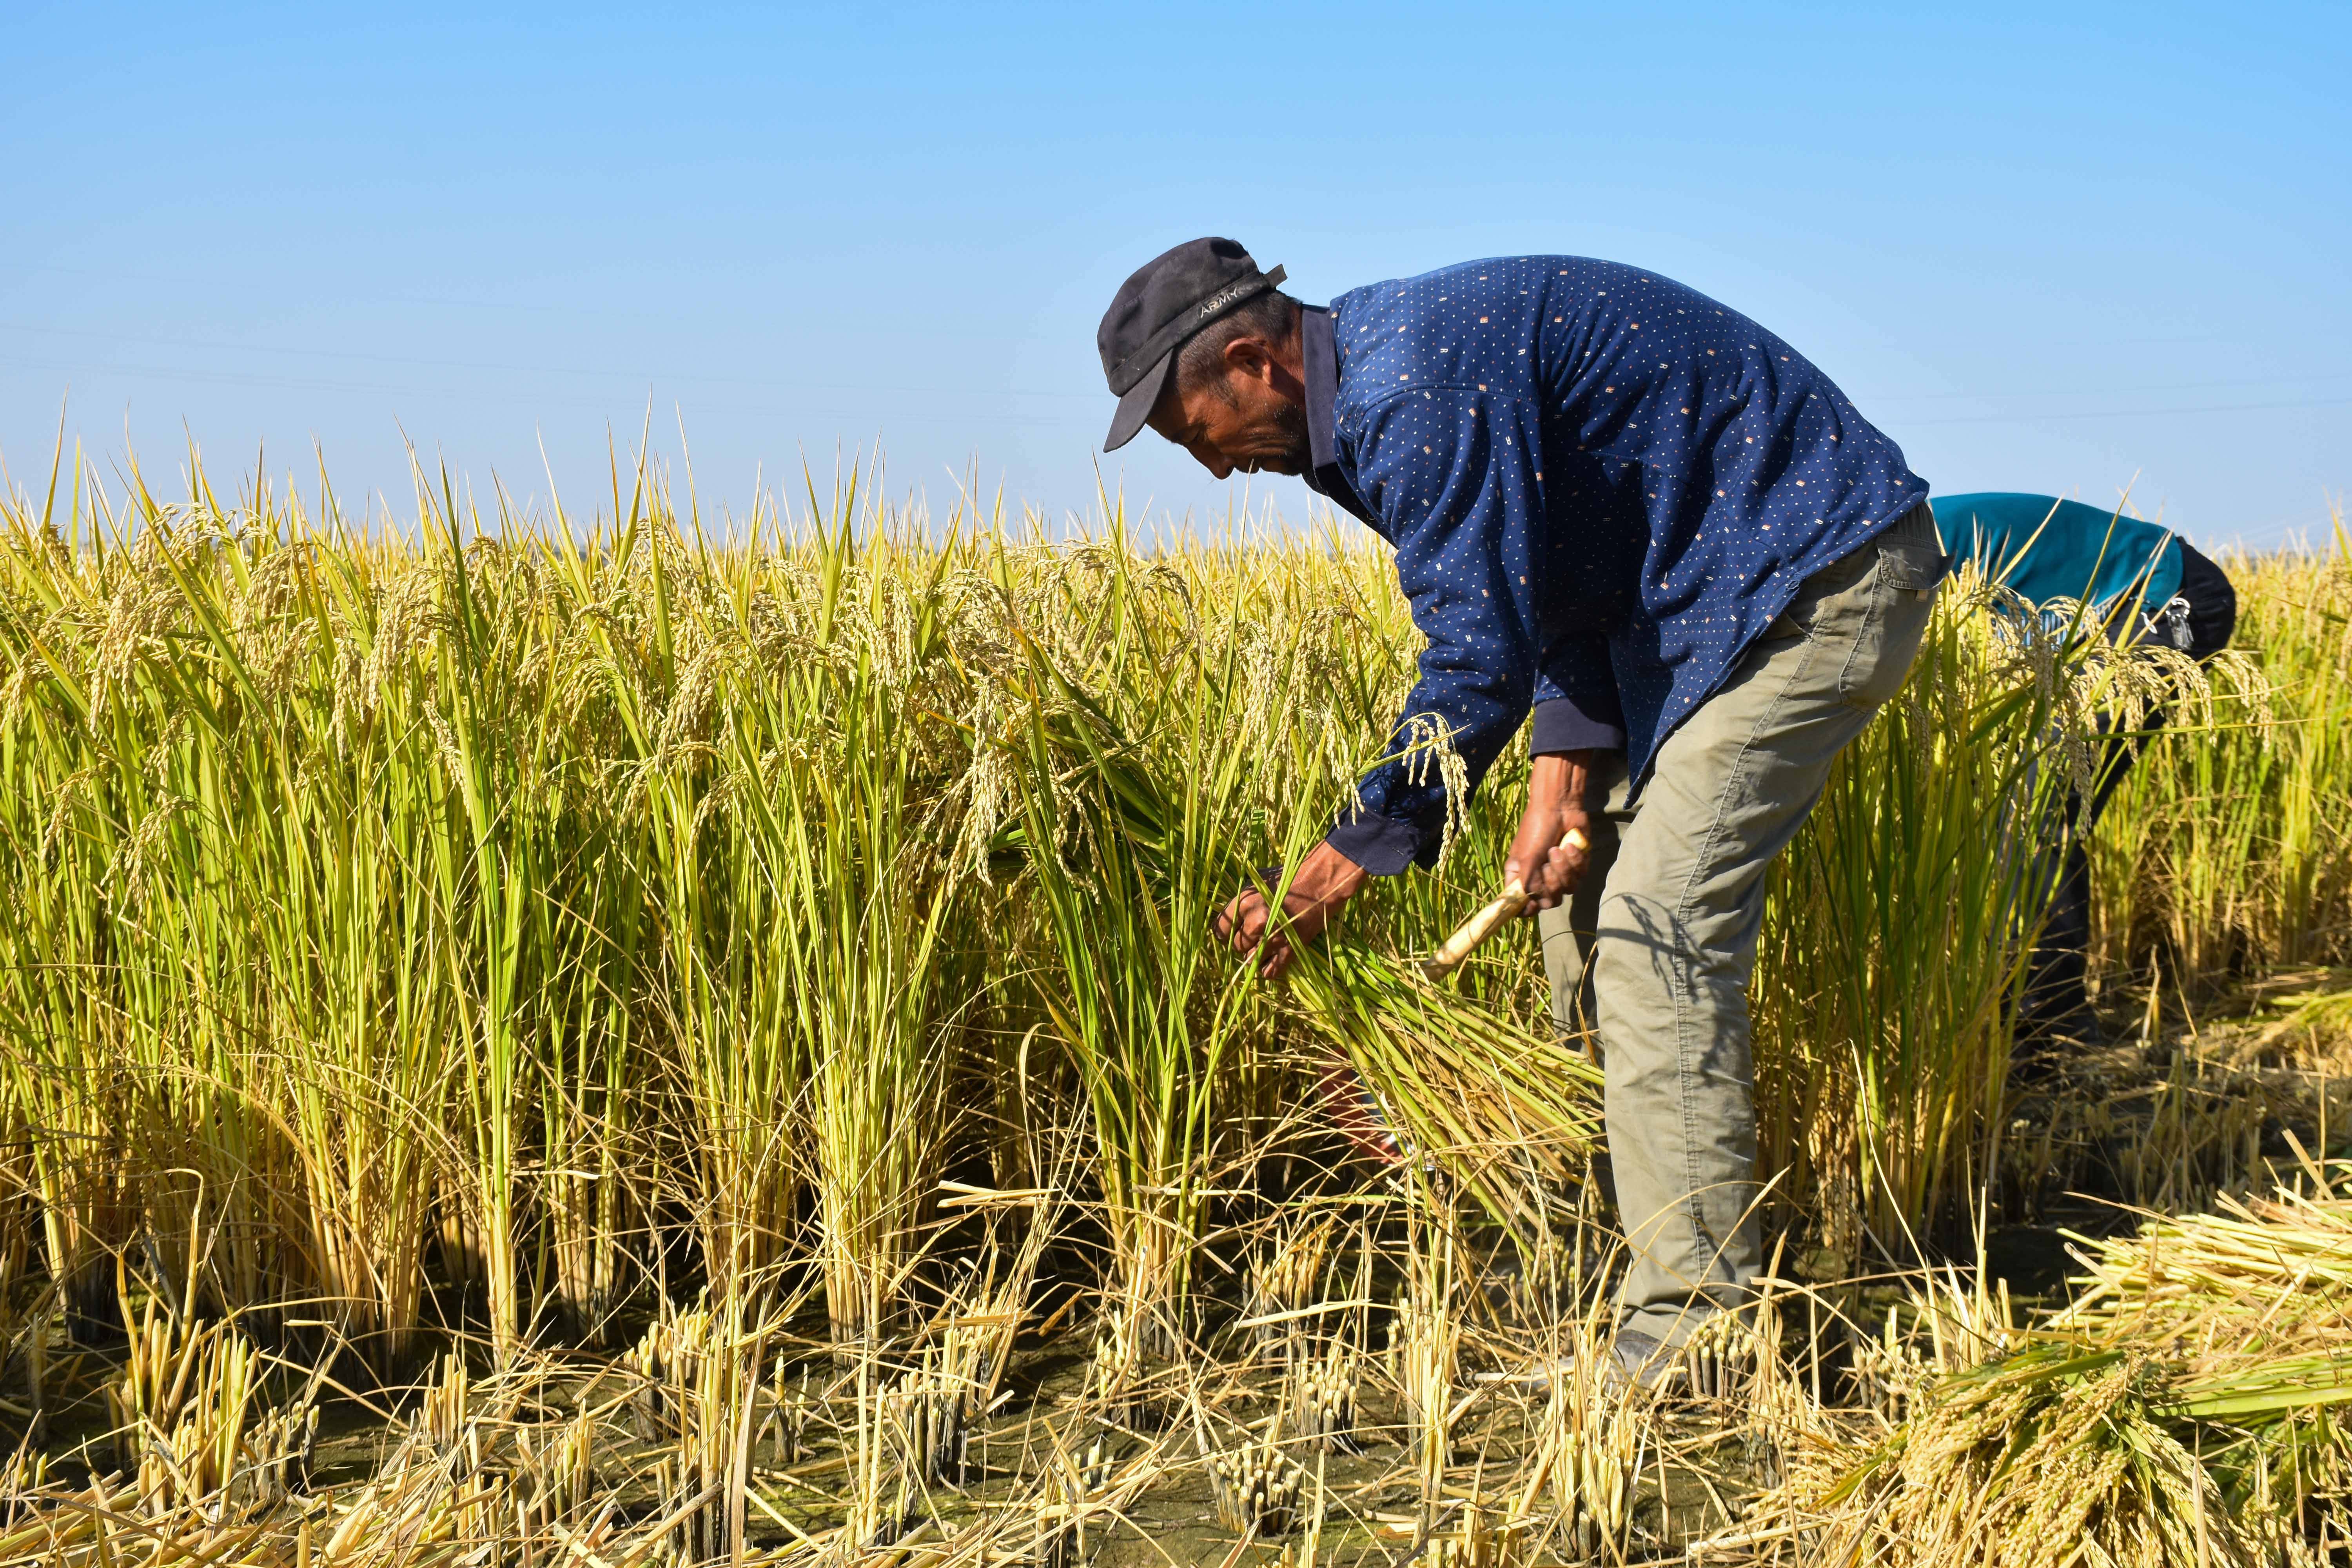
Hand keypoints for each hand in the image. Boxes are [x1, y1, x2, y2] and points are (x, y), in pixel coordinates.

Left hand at [1215, 839, 1368, 978]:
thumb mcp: (1258, 880)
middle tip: (1252, 933)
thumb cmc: (1289, 878)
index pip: (1220, 928)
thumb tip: (1228, 915)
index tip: (1230, 929)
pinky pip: (1270, 971)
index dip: (1224, 930)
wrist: (1320, 883)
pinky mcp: (1290, 950)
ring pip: (1250, 959)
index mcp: (1245, 902)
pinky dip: (1267, 968)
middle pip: (1236, 945)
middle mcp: (1256, 922)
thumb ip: (1241, 899)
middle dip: (1242, 940)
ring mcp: (1273, 938)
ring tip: (1262, 943)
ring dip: (1254, 953)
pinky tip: (1270, 957)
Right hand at [1505, 752, 1602, 912]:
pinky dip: (1575, 859)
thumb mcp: (1526, 858)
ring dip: (1563, 869)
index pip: (1524, 906)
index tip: (1533, 904)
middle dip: (1551, 883)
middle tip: (1546, 864)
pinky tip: (1570, 845)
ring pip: (1567, 889)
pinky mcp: (1577, 865)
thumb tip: (1530, 905)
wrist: (1559, 807)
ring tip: (1558, 849)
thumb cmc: (1536, 829)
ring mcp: (1560, 873)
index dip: (1529, 909)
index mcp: (1522, 878)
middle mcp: (1540, 879)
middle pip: (1549, 901)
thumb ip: (1527, 883)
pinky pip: (1581, 875)